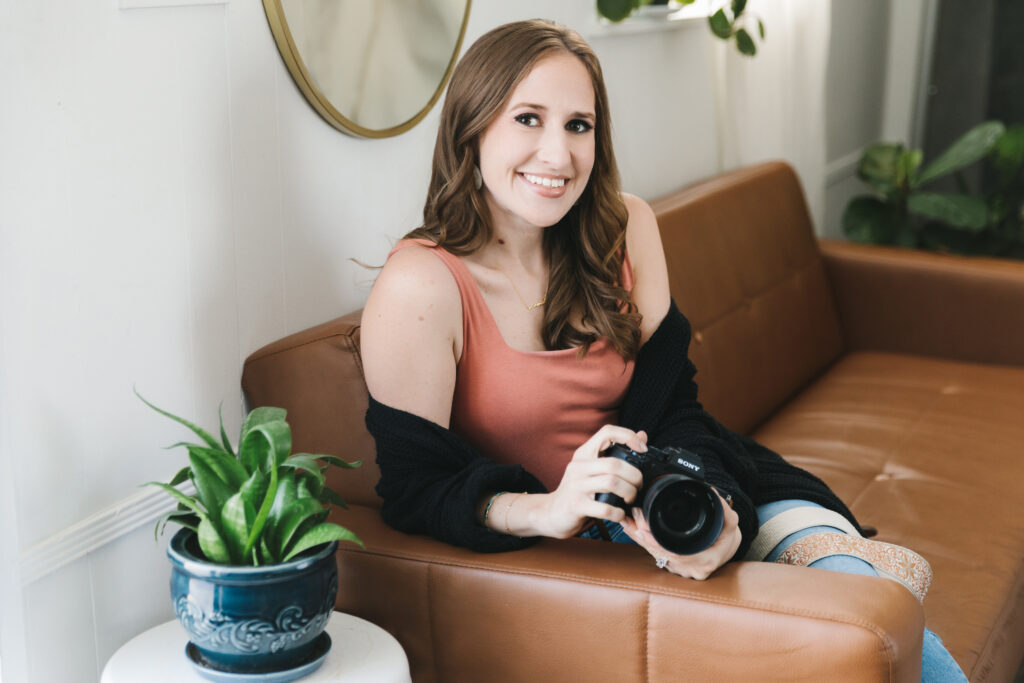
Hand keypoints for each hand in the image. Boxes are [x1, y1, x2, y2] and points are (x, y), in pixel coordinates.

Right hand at [535, 425, 647, 538]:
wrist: (552, 513)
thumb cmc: (578, 490)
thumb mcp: (593, 468)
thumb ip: (616, 452)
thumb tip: (642, 435)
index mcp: (584, 453)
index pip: (607, 432)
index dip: (628, 436)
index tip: (642, 449)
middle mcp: (578, 466)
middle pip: (614, 464)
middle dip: (634, 476)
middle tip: (638, 486)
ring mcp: (576, 486)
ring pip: (612, 483)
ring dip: (629, 493)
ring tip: (630, 499)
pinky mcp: (576, 506)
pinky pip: (604, 508)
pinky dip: (618, 513)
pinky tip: (619, 514)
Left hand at [620, 490, 740, 579]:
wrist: (726, 549)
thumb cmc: (726, 537)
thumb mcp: (730, 523)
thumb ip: (724, 509)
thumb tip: (711, 491)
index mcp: (705, 561)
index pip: (675, 554)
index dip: (657, 543)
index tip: (643, 530)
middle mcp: (690, 569)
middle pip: (660, 553)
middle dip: (643, 536)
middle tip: (632, 519)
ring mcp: (680, 569)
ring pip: (655, 554)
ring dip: (639, 538)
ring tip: (627, 521)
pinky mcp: (673, 564)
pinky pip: (655, 553)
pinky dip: (642, 541)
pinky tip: (631, 529)